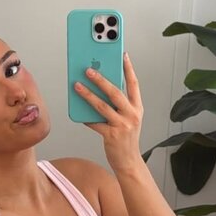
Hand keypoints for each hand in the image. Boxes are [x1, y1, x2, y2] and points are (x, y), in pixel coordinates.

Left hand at [73, 53, 143, 173]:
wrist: (129, 162)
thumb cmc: (126, 138)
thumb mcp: (128, 118)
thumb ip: (118, 104)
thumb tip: (100, 87)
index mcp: (137, 108)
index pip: (134, 84)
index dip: (128, 68)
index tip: (122, 54)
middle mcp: (132, 114)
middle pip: (115, 92)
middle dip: (101, 79)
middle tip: (89, 69)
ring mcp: (123, 125)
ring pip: (102, 106)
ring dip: (88, 94)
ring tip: (77, 85)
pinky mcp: (112, 135)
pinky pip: (95, 123)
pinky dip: (86, 117)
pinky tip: (78, 111)